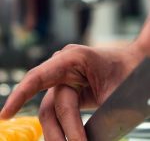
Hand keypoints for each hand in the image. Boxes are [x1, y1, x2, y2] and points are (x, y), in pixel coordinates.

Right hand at [0, 42, 143, 140]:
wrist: (134, 64)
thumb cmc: (129, 73)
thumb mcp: (114, 94)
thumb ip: (96, 115)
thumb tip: (80, 140)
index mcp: (73, 59)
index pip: (38, 77)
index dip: (20, 95)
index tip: (5, 115)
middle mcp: (64, 66)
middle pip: (51, 103)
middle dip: (59, 131)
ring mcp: (67, 76)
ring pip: (54, 109)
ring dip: (60, 131)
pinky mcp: (71, 87)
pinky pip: (60, 107)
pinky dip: (63, 123)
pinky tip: (68, 134)